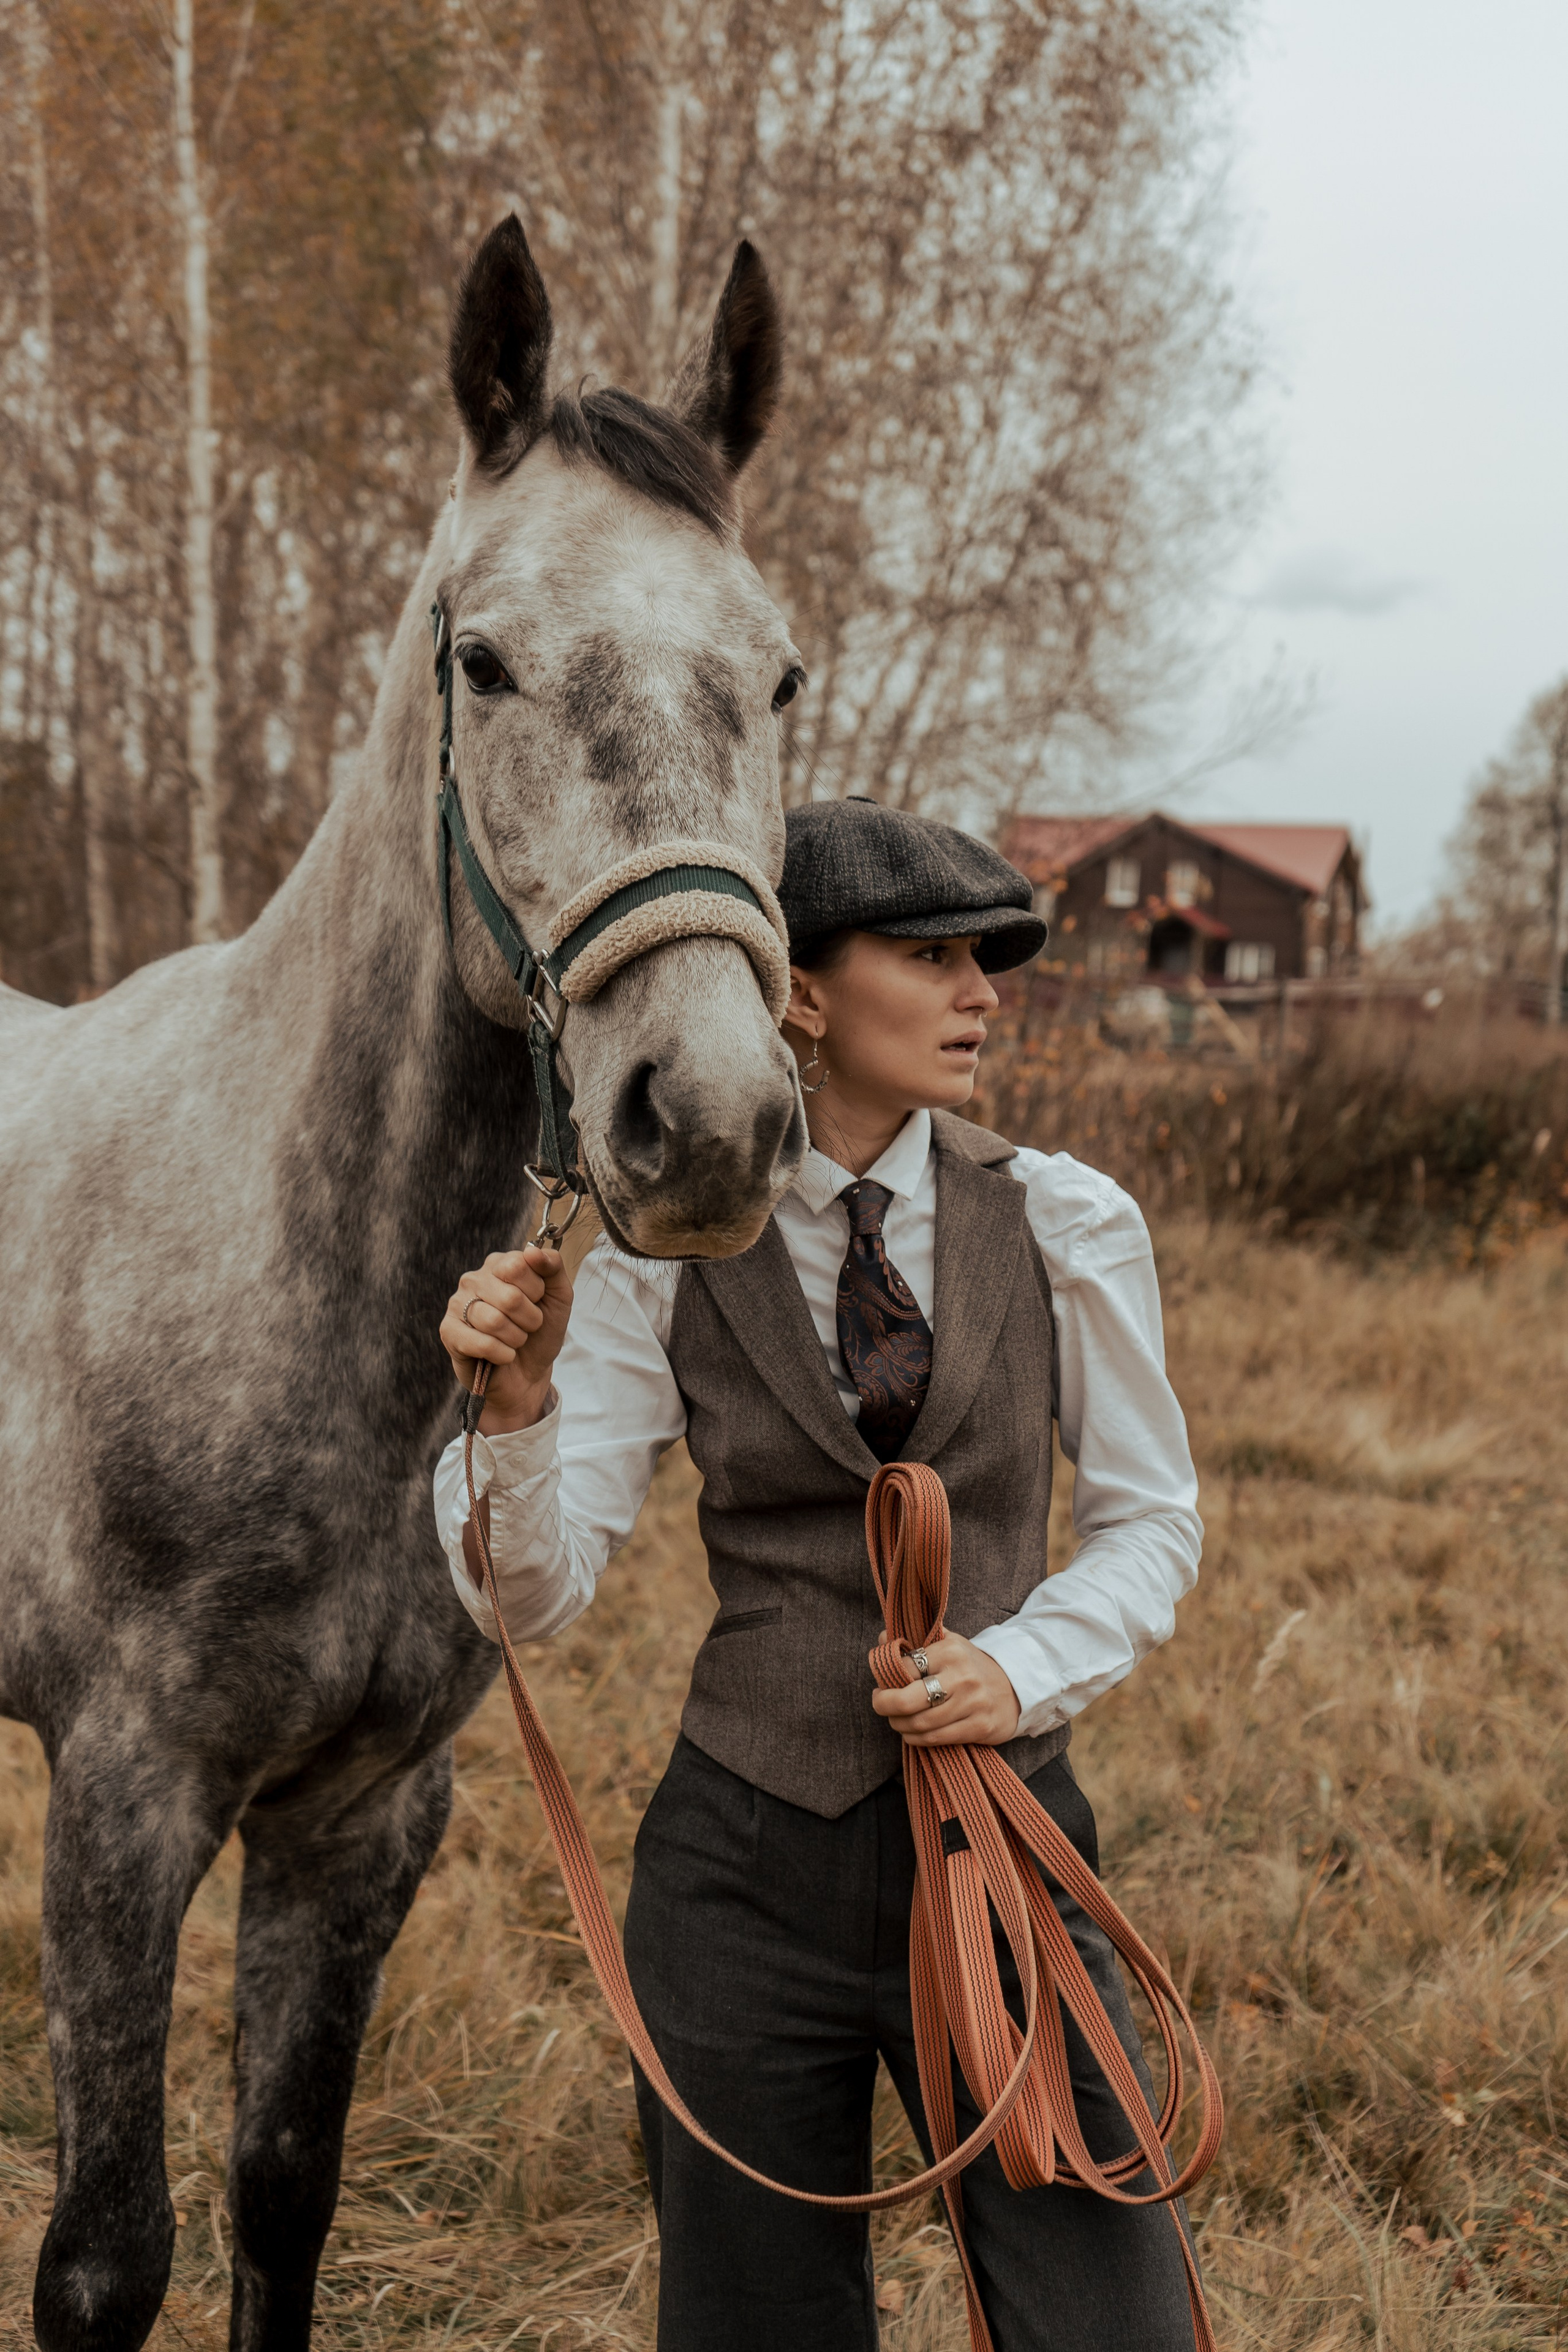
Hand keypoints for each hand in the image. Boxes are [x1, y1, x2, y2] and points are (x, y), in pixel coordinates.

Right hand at [440, 1247, 573, 1433]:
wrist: (528, 1373)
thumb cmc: (541, 1332)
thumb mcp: (559, 1297)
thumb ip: (553, 1267)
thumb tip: (532, 1250)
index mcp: (499, 1264)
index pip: (518, 1266)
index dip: (537, 1291)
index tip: (537, 1302)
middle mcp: (473, 1278)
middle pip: (510, 1297)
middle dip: (530, 1320)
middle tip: (527, 1327)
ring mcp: (457, 1304)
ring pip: (495, 1321)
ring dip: (516, 1339)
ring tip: (514, 1341)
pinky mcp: (449, 1331)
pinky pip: (482, 1343)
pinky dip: (502, 1355)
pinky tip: (502, 1356)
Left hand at [870, 1632, 1020, 1746]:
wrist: (1014, 1687)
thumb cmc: (971, 1666)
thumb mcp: (949, 1644)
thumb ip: (916, 1640)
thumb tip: (882, 1637)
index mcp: (951, 1651)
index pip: (904, 1668)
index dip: (886, 1678)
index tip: (882, 1683)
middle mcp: (962, 1677)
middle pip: (907, 1700)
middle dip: (884, 1705)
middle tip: (879, 1703)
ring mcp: (972, 1704)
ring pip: (919, 1723)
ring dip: (899, 1724)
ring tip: (896, 1719)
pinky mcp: (979, 1727)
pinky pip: (936, 1738)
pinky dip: (916, 1738)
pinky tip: (912, 1732)